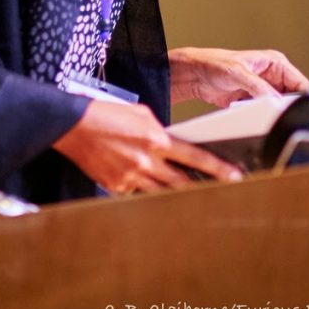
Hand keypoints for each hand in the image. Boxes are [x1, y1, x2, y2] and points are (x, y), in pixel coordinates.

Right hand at [52, 99, 242, 194]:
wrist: (73, 125)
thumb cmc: (107, 113)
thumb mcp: (140, 114)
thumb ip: (160, 130)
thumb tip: (172, 144)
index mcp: (155, 138)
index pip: (194, 156)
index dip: (217, 168)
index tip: (235, 176)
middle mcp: (145, 160)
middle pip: (182, 182)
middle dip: (202, 188)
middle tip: (220, 193)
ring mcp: (131, 177)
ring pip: (162, 192)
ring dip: (176, 193)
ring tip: (189, 195)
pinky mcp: (116, 187)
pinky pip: (137, 193)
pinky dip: (145, 189)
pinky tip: (147, 184)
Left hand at [168, 47, 308, 106]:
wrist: (196, 76)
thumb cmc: (215, 64)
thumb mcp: (238, 73)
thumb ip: (258, 87)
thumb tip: (274, 99)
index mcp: (275, 63)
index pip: (300, 83)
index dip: (301, 98)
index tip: (297, 111)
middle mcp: (273, 76)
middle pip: (292, 98)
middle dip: (286, 108)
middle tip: (278, 116)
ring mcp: (265, 90)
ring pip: (279, 108)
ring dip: (272, 114)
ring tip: (260, 114)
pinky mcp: (255, 102)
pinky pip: (265, 113)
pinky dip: (262, 118)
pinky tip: (253, 116)